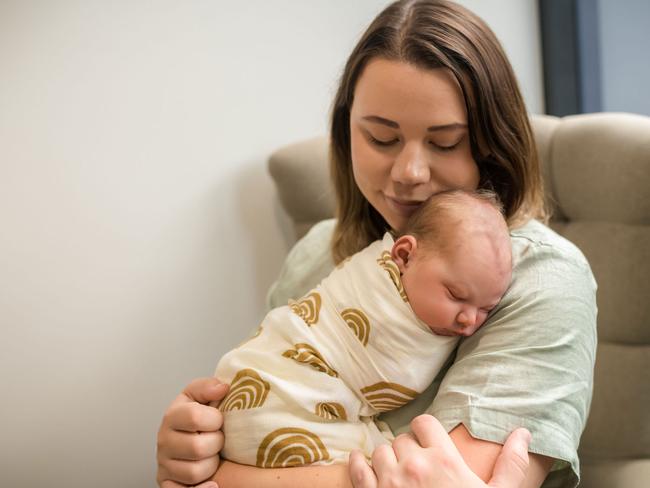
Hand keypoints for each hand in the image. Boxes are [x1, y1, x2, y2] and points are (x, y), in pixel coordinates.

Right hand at [156, 377, 229, 487]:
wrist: (186, 437)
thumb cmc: (197, 418)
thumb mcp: (200, 396)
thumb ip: (209, 387)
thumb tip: (222, 387)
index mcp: (172, 416)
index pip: (194, 416)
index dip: (214, 419)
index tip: (218, 419)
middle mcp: (164, 441)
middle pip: (197, 447)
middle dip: (215, 444)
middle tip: (217, 439)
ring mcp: (164, 465)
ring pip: (194, 472)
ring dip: (211, 465)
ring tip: (211, 455)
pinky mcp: (168, 484)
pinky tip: (212, 483)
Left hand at [349, 414, 530, 487]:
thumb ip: (511, 465)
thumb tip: (524, 434)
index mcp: (444, 460)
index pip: (425, 423)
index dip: (426, 431)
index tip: (429, 442)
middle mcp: (414, 465)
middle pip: (402, 439)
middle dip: (409, 450)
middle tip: (419, 467)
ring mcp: (389, 480)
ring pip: (380, 451)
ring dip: (387, 460)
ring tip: (399, 474)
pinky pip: (357, 467)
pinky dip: (358, 464)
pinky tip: (364, 465)